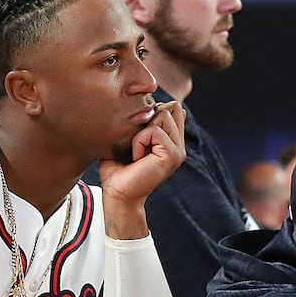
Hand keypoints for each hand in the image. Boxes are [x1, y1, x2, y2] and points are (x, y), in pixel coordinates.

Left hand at [97, 102, 185, 237]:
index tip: (137, 133)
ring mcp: (178, 150)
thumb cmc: (117, 169)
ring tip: (136, 151)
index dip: (153, 111)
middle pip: (171, 107)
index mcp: (172, 140)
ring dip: (142, 131)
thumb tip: (144, 101)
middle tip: (136, 144)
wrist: (117, 194)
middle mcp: (178, 144)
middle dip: (148, 119)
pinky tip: (136, 157)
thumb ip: (140, 121)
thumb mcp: (128, 139)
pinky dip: (139, 141)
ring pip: (163, 115)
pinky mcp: (172, 156)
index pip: (174, 107)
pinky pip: (155, 131)